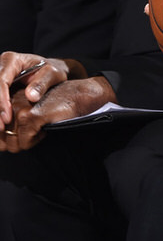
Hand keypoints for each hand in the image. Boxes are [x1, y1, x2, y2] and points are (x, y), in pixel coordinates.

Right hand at [0, 52, 71, 133]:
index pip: (1, 81)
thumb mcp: (53, 74)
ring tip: (1, 128)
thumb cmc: (52, 71)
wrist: (49, 71)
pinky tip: (2, 124)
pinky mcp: (0, 85)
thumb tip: (30, 97)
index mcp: (12, 60)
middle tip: (2, 127)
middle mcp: (1, 66)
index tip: (7, 117)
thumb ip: (42, 84)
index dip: (2, 100)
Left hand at [0, 76, 114, 152]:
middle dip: (15, 143)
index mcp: (8, 100)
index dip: (4, 140)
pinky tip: (43, 131)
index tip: (15, 140)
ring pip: (13, 141)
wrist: (76, 96)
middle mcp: (10, 102)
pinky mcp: (31, 115)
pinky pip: (26, 141)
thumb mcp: (28, 112)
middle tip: (30, 135)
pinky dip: (34, 141)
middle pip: (3, 137)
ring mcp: (20, 109)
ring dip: (26, 142)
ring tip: (38, 132)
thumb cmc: (54, 104)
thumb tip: (1, 145)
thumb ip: (11, 124)